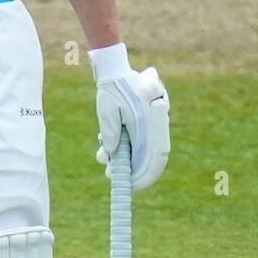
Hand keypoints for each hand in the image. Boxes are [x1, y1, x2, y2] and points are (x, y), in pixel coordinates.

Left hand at [89, 43, 169, 190]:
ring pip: (142, 150)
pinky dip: (123, 148)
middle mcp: (155, 125)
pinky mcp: (143, 124)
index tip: (132, 185)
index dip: (146, 173)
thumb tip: (112, 155)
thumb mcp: (107, 111)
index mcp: (151, 121)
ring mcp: (151, 125)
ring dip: (123, 158)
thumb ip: (111, 132)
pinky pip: (137, 142)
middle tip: (111, 176)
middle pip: (150, 157)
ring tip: (102, 158)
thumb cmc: (112, 89)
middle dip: (133, 170)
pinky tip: (104, 147)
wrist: (116, 72)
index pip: (156, 155)